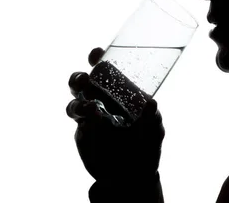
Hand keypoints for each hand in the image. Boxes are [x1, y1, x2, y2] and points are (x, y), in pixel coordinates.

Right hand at [66, 47, 165, 182]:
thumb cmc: (146, 145)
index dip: (97, 58)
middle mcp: (101, 100)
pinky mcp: (82, 133)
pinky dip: (82, 118)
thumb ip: (152, 118)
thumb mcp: (154, 131)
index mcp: (117, 91)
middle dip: (78, 78)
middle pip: (81, 82)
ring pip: (74, 101)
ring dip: (79, 101)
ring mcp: (89, 117)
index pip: (104, 69)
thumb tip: (151, 102)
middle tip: (85, 81)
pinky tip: (92, 121)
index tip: (96, 53)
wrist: (134, 175)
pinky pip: (78, 122)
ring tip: (92, 108)